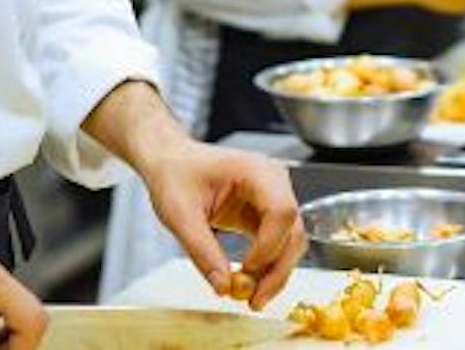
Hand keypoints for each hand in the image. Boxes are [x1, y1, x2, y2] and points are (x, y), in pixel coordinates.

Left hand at [80, 82, 305, 309]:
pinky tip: (251, 286)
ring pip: (291, 242)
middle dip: (278, 270)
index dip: (269, 246)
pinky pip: (277, 244)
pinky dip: (267, 267)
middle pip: (293, 231)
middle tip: (255, 302)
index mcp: (256, 170)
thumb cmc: (175, 175)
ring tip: (252, 299)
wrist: (171, 162)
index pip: (281, 211)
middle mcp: (274, 182)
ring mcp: (274, 197)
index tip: (246, 271)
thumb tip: (224, 288)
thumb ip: (202, 251)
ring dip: (275, 273)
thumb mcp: (180, 214)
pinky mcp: (266, 214)